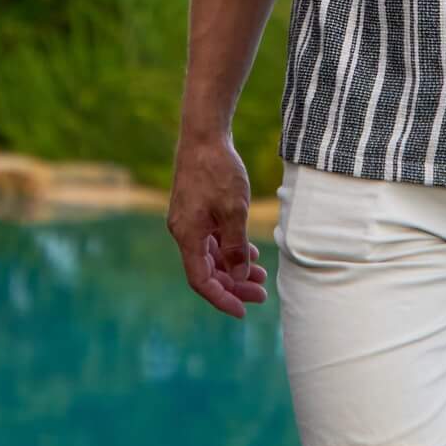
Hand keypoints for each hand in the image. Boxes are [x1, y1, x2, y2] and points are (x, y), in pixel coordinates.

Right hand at [168, 131, 269, 318]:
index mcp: (187, 235)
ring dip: (234, 267)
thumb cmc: (219, 170)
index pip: (201, 280)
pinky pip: (211, 240)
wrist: (204, 135)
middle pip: (207, 270)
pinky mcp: (195, 211)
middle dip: (234, 284)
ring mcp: (188, 221)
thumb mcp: (234, 211)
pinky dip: (229, 249)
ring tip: (261, 274)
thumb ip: (236, 246)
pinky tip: (250, 252)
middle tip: (262, 293)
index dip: (222, 298)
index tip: (243, 310)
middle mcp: (183, 232)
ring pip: (211, 256)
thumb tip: (239, 274)